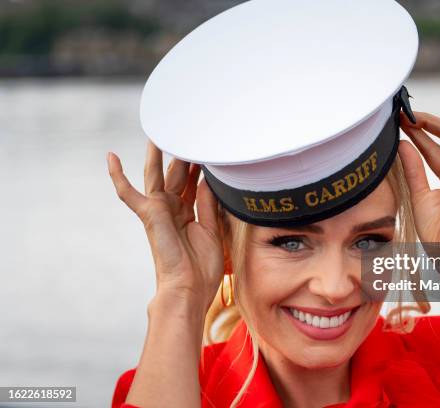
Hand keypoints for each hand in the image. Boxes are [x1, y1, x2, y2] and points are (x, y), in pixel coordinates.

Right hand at [107, 141, 223, 306]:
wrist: (188, 287)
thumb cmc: (202, 267)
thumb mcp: (212, 230)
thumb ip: (208, 203)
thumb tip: (207, 179)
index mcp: (187, 213)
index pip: (192, 182)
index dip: (199, 165)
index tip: (207, 147)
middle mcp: (172, 208)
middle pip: (176, 173)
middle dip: (182, 153)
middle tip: (187, 131)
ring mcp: (159, 209)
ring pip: (157, 174)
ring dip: (158, 154)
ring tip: (160, 130)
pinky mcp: (148, 213)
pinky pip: (128, 193)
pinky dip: (118, 176)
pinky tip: (111, 156)